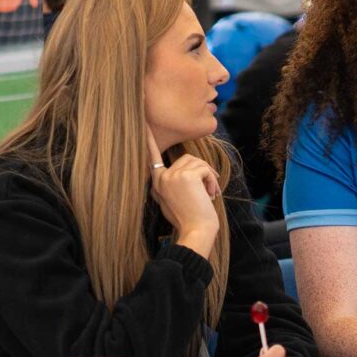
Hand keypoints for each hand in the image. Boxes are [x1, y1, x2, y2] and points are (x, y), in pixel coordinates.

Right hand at [147, 128, 220, 255]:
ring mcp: (172, 175)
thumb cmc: (188, 218)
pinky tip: (210, 195)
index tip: (144, 124)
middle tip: (208, 192)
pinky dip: (212, 181)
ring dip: (209, 178)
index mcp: (157, 182)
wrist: (196, 231)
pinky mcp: (186, 175)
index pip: (152, 157)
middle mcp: (161, 177)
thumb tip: (181, 170)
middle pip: (188, 159)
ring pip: (198, 163)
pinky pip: (205, 169)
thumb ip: (171, 184)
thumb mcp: (172, 200)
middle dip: (202, 172)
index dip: (149, 141)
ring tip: (208, 195)